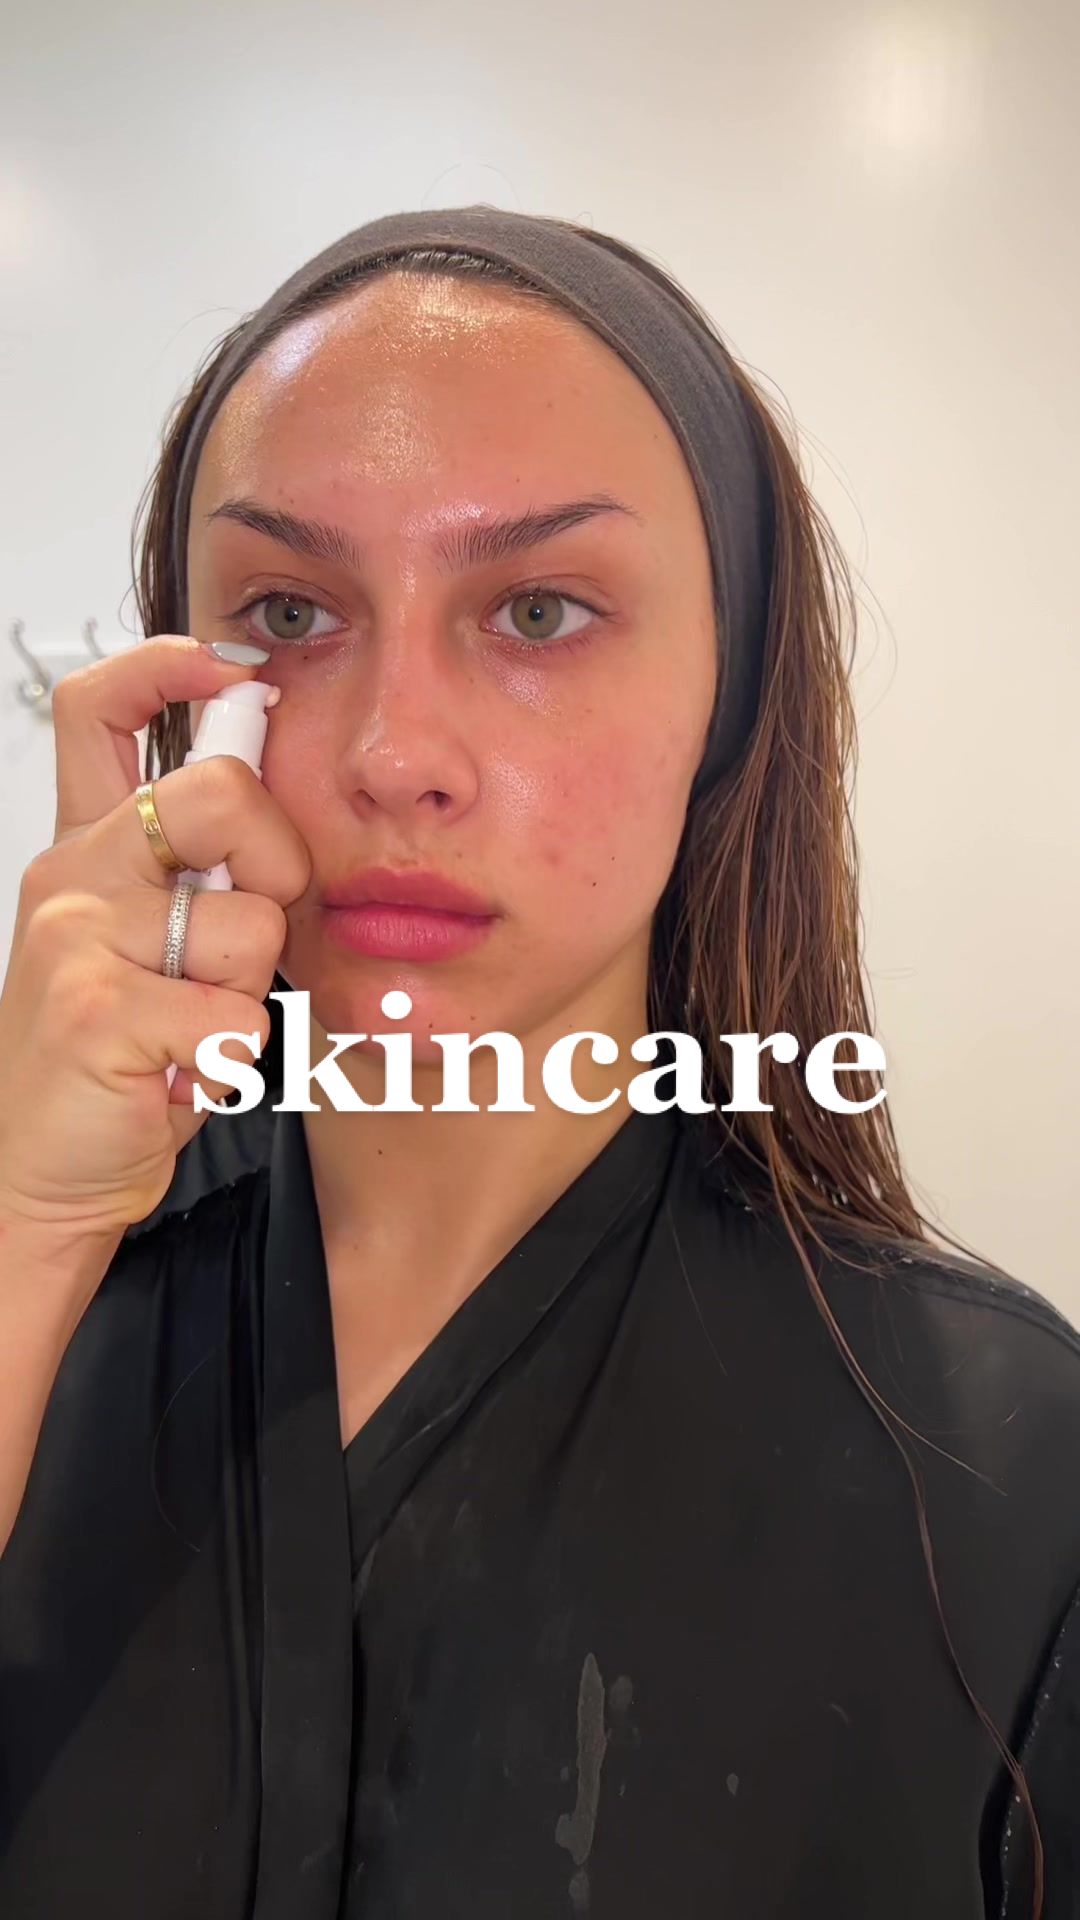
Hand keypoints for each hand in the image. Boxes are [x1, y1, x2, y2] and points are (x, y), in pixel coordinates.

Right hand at [0, 635, 309, 1240]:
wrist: (36, 1174)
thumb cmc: (108, 1065)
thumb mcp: (148, 945)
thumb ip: (195, 873)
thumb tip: (267, 800)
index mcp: (88, 850)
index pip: (103, 709)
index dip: (169, 667)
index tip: (226, 671)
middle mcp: (75, 875)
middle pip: (222, 794)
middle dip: (276, 865)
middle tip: (242, 939)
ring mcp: (77, 938)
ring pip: (249, 925)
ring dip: (247, 992)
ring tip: (189, 1027)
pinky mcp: (96, 1010)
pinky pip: (235, 1016)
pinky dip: (229, 1060)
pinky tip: (178, 1073)